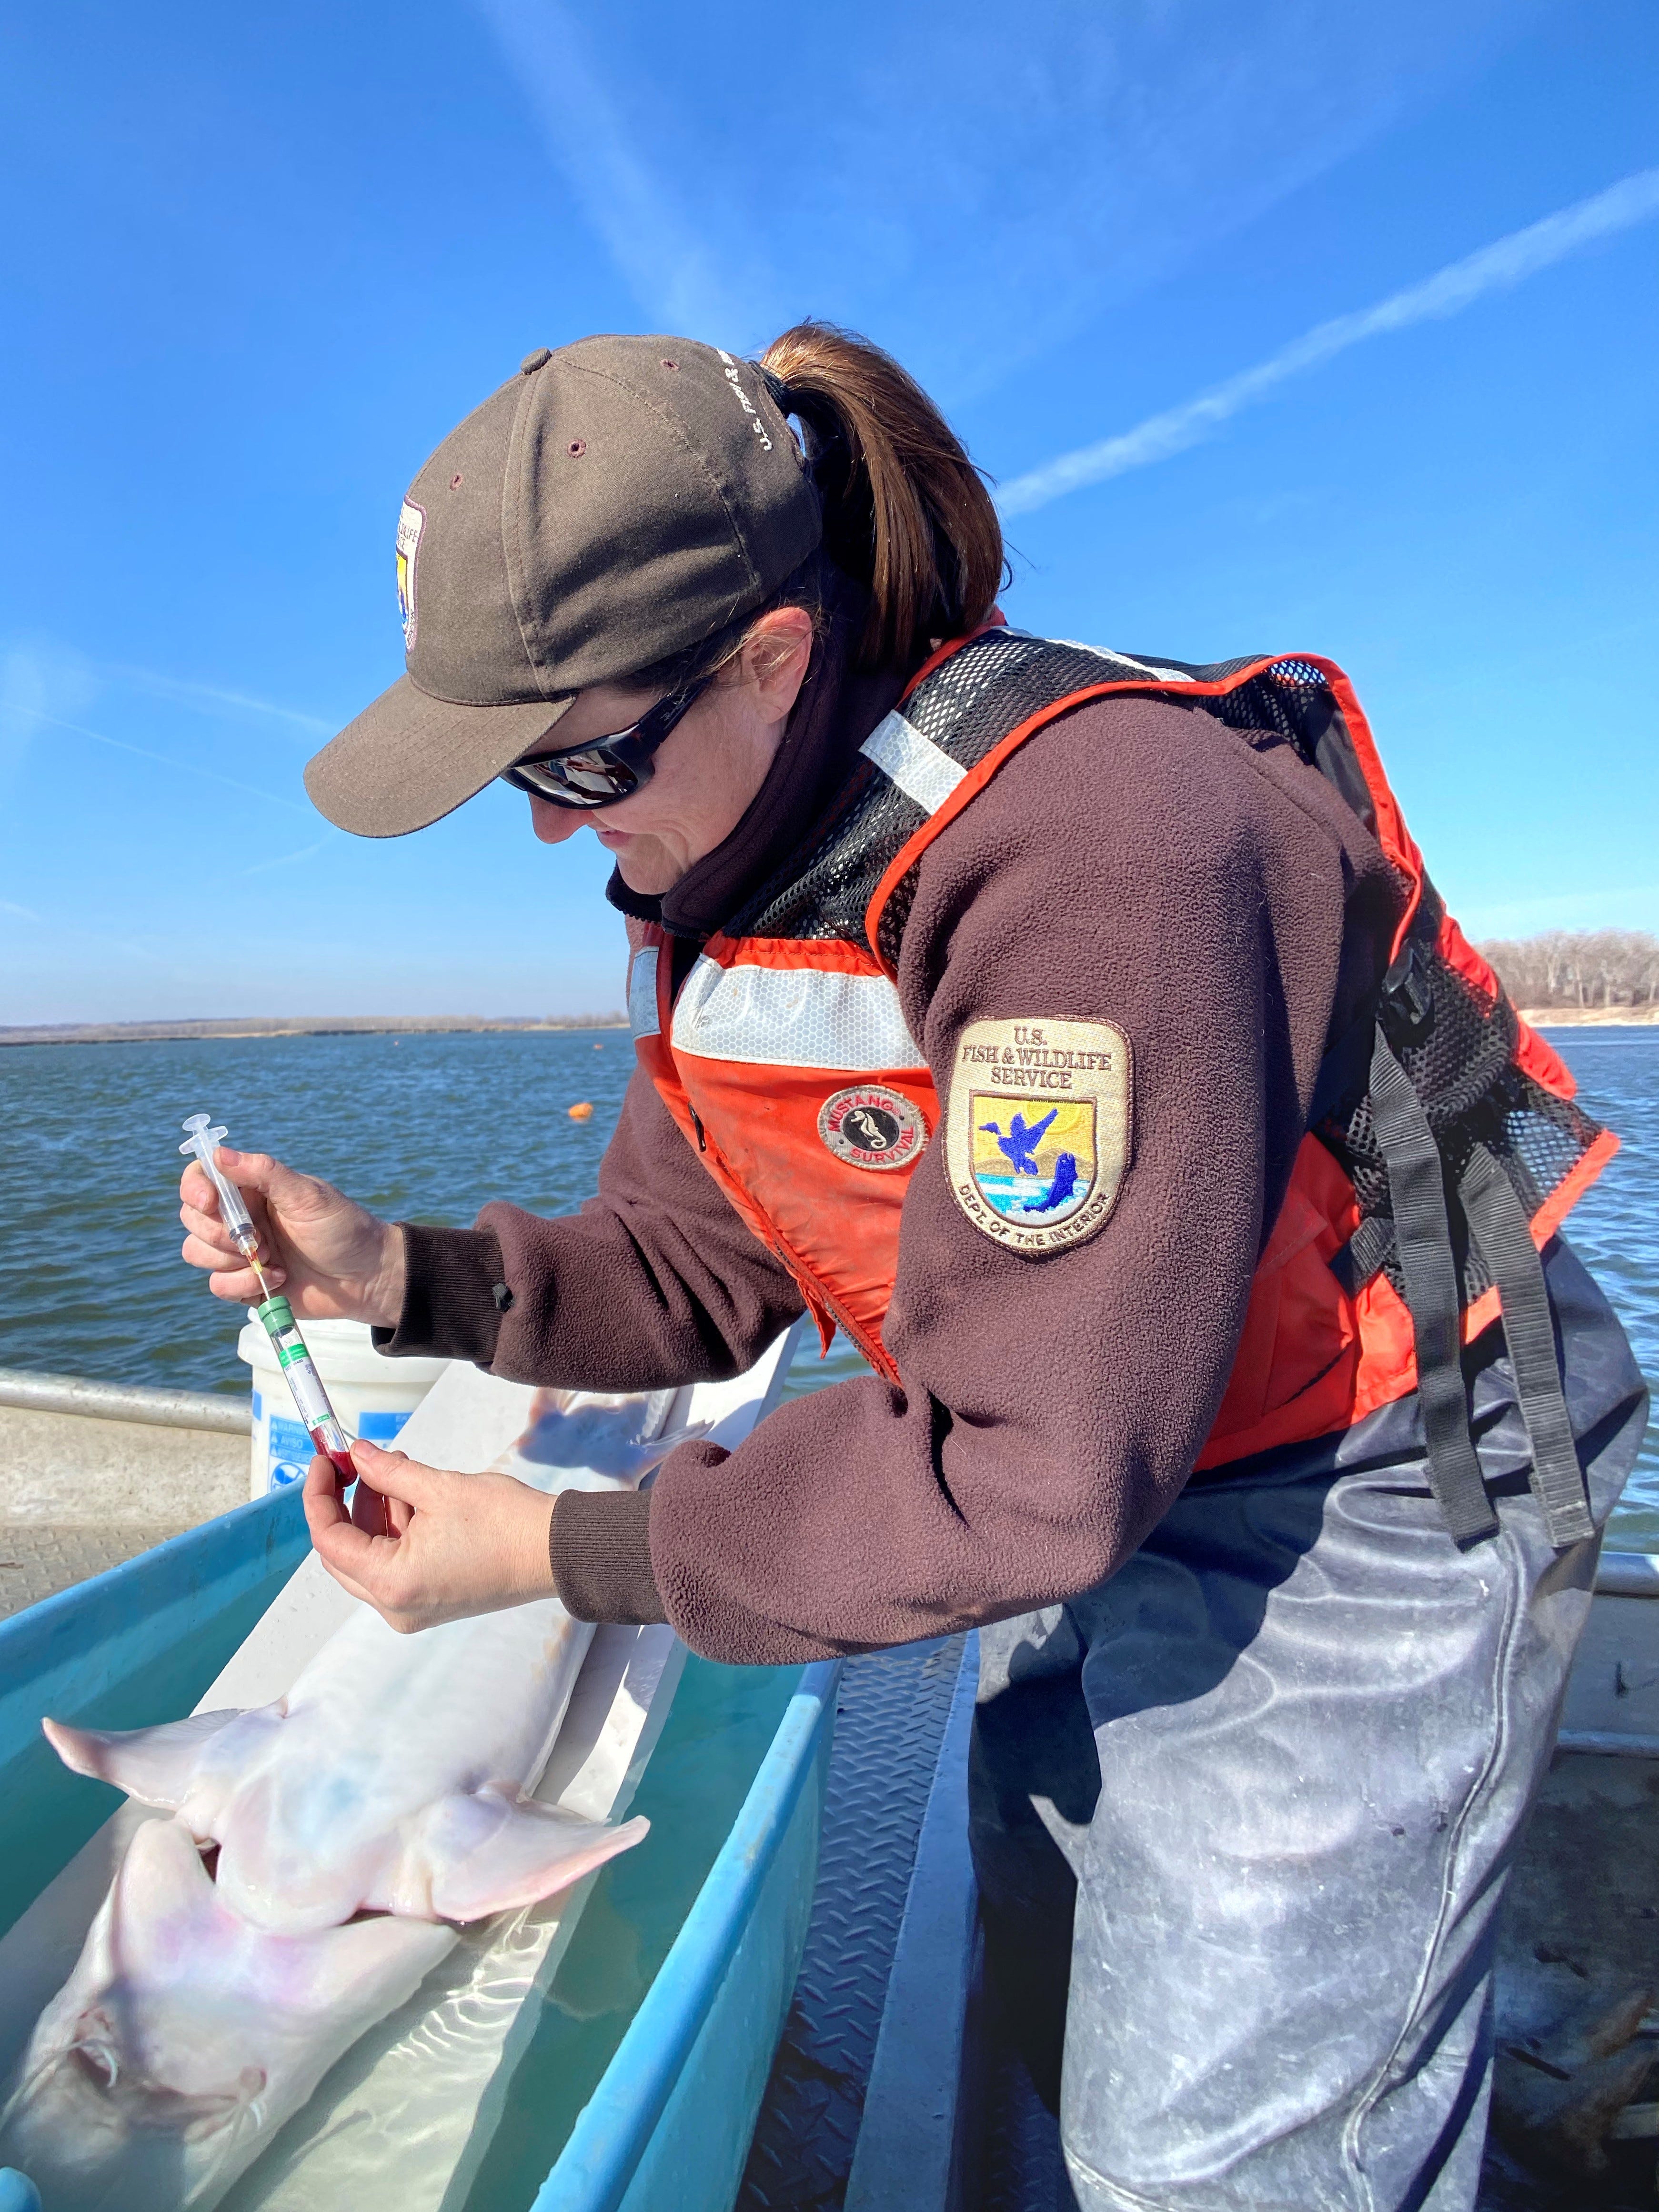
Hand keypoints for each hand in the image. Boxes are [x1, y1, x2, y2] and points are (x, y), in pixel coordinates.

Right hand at [179, 1146, 405, 1324]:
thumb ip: (264, 1173)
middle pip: (192, 1218)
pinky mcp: (245, 1283)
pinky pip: (217, 1285)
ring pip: (197, 1251)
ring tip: (271, 1260)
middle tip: (259, 1239)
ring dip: (228, 1260)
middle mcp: (241, 1216)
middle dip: (218, 1232)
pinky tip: (278, 1281)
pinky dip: (242, 1285)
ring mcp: (240, 1251)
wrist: (367, 1278)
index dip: (195, 1189)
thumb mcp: (308, 1196)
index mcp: (252, 1188)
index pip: (202, 1178)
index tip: (210, 1202)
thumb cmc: (344, 1228)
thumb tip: (219, 1153)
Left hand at [303, 1441, 557, 1631]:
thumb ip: (387, 1471)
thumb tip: (355, 1454)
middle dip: (345, 1505)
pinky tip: (410, 1496)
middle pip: (344, 1554)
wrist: (555, 1552)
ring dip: (374, 1514)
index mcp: (392, 1582)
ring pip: (369, 1558)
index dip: (320, 1496)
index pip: (330, 1540)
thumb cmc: (505, 1524)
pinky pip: (394, 1566)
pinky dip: (394, 1532)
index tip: (325, 1461)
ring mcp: (413, 1609)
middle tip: (353, 1463)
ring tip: (396, 1470)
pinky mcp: (431, 1603)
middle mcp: (395, 1607)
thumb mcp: (438, 1488)